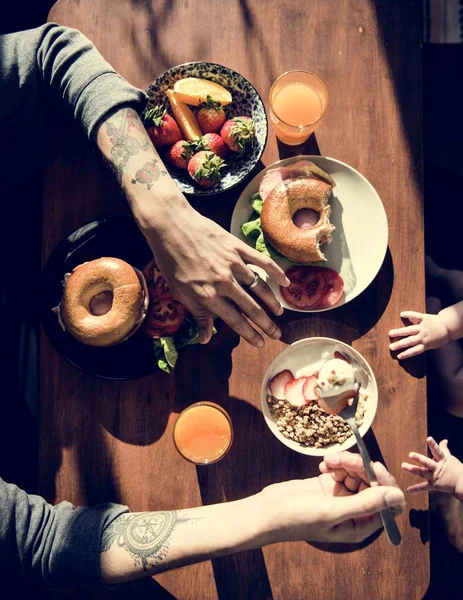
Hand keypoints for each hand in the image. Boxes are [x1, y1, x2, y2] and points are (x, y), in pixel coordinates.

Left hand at [145, 206, 289, 346]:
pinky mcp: (237, 248)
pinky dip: (275, 272)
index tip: (260, 343)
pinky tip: (285, 282)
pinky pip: (261, 262)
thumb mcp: (180, 293)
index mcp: (208, 296)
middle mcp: (224, 283)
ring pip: (259, 287)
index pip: (235, 321)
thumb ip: (198, 315)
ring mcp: (233, 264)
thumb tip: (206, 339)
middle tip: (277, 335)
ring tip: (279, 313)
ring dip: (271, 302)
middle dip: (266, 324)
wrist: (171, 227)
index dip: (250, 334)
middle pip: (251, 308)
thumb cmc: (171, 261)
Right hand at [258, 451, 404, 543]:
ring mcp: (342, 497)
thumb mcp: (331, 511)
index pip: (389, 504)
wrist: (267, 512)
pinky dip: (336, 463)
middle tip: (340, 459)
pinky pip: (344, 469)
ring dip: (347, 462)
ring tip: (328, 462)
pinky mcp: (330, 485)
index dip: (385, 483)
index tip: (372, 466)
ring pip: (358, 473)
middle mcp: (355, 512)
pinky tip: (323, 465)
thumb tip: (397, 496)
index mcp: (361, 525)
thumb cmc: (296, 519)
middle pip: (373, 483)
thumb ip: (365, 504)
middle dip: (360, 467)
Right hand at [389, 311, 449, 358]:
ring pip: (409, 330)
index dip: (406, 354)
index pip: (414, 350)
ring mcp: (423, 327)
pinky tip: (402, 314)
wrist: (449, 326)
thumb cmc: (441, 337)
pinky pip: (416, 316)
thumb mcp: (434, 345)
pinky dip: (409, 314)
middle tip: (391, 346)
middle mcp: (423, 336)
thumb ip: (424, 346)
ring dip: (399, 332)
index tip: (398, 356)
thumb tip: (415, 349)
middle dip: (399, 344)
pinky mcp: (424, 318)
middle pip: (409, 341)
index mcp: (426, 344)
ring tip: (390, 333)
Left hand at [402, 437, 462, 499]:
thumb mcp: (450, 458)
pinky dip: (415, 489)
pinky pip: (423, 487)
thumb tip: (444, 440)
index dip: (433, 445)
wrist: (462, 484)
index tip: (428, 438)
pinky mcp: (434, 485)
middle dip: (419, 458)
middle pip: (427, 462)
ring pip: (422, 473)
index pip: (438, 451)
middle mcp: (437, 468)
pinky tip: (407, 490)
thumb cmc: (456, 469)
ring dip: (412, 469)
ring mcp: (435, 477)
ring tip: (403, 465)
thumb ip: (444, 449)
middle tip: (410, 454)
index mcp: (443, 460)